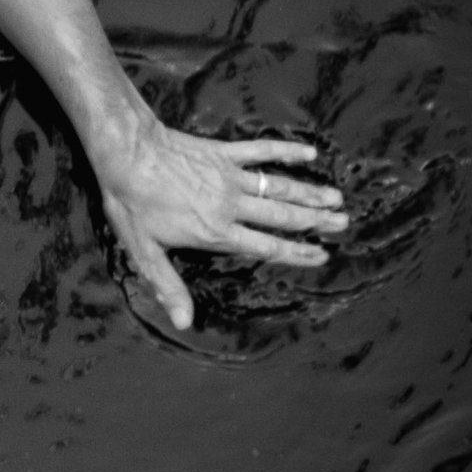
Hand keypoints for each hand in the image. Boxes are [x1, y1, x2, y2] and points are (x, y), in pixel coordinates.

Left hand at [93, 122, 346, 332]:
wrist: (127, 153)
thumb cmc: (132, 203)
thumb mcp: (144, 251)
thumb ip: (168, 285)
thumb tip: (184, 321)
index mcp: (217, 232)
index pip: (267, 247)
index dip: (297, 253)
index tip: (322, 255)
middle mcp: (231, 205)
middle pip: (282, 216)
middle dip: (315, 222)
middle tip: (344, 223)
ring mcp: (230, 176)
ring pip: (279, 186)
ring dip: (309, 192)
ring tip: (336, 198)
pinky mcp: (223, 152)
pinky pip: (261, 150)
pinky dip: (286, 151)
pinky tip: (308, 152)